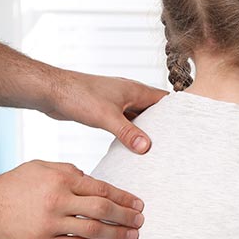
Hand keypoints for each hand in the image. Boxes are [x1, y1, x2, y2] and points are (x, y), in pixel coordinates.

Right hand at [0, 160, 144, 238]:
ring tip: (133, 236)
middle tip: (141, 220)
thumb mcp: (41, 167)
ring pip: (94, 229)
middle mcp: (58, 199)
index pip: (101, 187)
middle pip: (103, 208)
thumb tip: (92, 180)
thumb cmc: (12, 186)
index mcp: (61, 178)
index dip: (123, 197)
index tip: (138, 203)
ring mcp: (51, 222)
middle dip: (126, 215)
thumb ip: (68, 171)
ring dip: (118, 233)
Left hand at [46, 70, 166, 154]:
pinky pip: (125, 122)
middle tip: (173, 143)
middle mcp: (128, 94)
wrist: (52, 91)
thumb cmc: (78, 95)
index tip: (187, 127)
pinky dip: (130, 132)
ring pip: (139, 117)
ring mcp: (116, 102)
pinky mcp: (105, 110)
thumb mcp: (106, 117)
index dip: (177, 112)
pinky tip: (131, 145)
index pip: (165, 100)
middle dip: (163, 125)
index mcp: (135, 90)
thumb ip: (127, 132)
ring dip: (145, 130)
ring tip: (156, 148)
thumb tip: (146, 147)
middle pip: (154, 110)